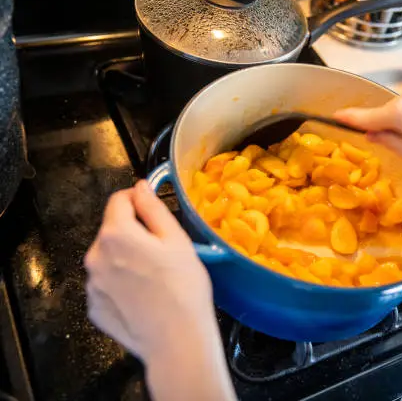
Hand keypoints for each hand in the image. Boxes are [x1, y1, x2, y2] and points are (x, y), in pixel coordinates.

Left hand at [85, 180, 212, 362]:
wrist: (176, 341)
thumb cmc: (184, 287)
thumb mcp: (177, 240)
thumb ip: (153, 208)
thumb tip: (139, 186)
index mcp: (115, 234)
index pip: (119, 199)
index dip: (138, 200)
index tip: (155, 212)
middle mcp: (94, 256)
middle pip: (112, 231)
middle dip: (133, 234)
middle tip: (163, 253)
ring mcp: (92, 285)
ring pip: (108, 259)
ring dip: (126, 260)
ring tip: (154, 279)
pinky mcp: (94, 308)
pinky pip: (106, 285)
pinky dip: (121, 285)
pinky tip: (143, 298)